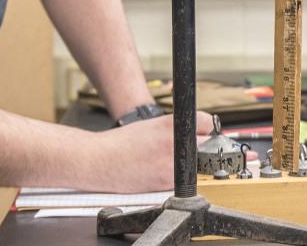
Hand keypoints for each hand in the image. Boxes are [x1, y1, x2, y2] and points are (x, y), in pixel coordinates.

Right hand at [97, 111, 213, 191]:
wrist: (99, 161)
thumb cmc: (121, 143)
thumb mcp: (152, 125)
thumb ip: (175, 128)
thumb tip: (197, 133)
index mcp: (171, 124)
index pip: (207, 123)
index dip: (204, 129)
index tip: (202, 133)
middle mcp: (175, 143)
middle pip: (206, 145)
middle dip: (199, 148)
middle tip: (181, 151)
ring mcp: (173, 165)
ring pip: (196, 166)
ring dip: (188, 165)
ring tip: (164, 162)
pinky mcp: (168, 184)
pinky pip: (183, 182)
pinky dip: (177, 179)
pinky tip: (158, 173)